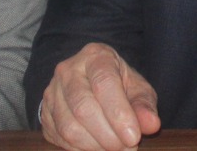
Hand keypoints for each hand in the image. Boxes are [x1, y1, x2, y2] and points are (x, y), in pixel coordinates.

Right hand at [40, 43, 159, 150]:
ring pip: (69, 126)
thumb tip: (152, 124)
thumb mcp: (137, 89)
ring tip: (117, 149)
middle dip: (108, 134)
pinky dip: (82, 149)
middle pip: (83, 107)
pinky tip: (99, 148)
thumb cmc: (119, 85)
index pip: (104, 83)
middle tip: (128, 147)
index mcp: (95, 56)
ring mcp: (52, 92)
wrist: (91, 83)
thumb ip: (144, 106)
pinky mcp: (44, 113)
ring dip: (95, 146)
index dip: (119, 113)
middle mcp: (68, 70)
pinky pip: (60, 138)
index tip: (134, 136)